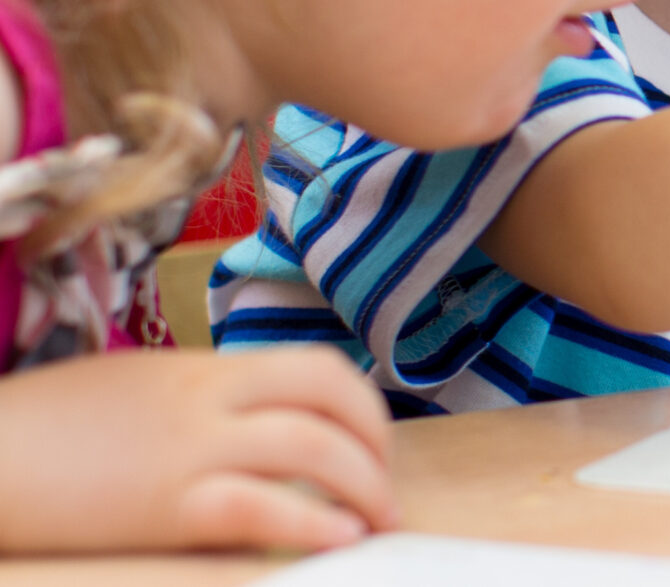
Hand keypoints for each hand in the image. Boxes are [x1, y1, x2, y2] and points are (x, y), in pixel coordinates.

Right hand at [0, 346, 392, 554]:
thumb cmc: (44, 428)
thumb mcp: (135, 389)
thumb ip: (200, 399)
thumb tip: (254, 425)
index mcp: (203, 369)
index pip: (315, 367)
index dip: (362, 406)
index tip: (373, 445)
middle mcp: (205, 398)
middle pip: (329, 397)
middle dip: (377, 443)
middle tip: (385, 490)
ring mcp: (185, 449)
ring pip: (310, 447)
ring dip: (362, 486)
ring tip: (375, 522)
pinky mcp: (161, 505)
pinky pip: (257, 505)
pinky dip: (310, 522)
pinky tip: (337, 540)